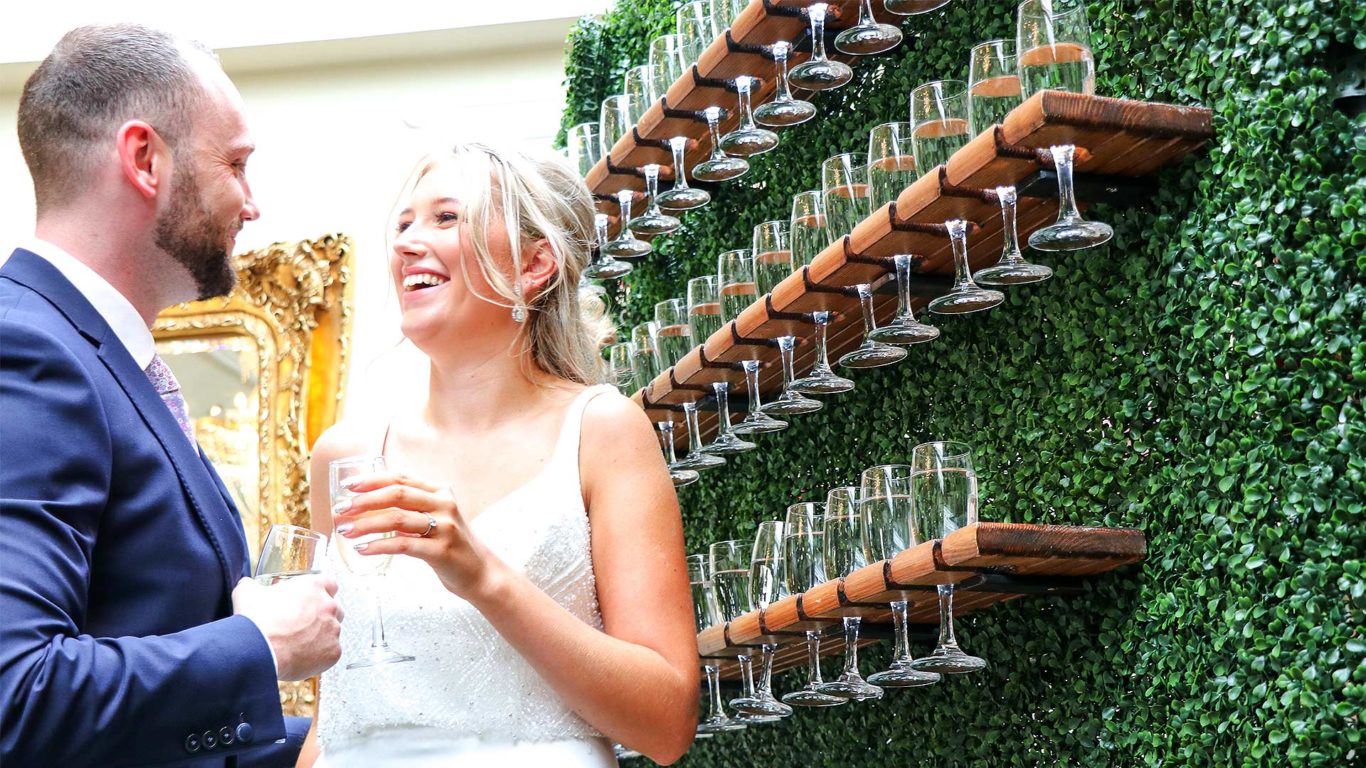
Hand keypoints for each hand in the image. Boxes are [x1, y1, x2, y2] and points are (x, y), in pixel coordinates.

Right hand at [232, 574, 342, 680]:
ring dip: (320, 636)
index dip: (320, 591)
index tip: (311, 599)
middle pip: (333, 608)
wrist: (257, 651)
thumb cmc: (256, 622)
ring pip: (332, 631)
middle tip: (302, 624)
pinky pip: (331, 653)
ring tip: (298, 643)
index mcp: (313, 587)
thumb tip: (247, 586)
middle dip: (321, 615)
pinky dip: (319, 656)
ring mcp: (333, 630)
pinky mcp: (333, 652)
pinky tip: (301, 657)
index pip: (329, 583)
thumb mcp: (247, 594)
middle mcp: (328, 606)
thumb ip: (251, 586)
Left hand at [333, 472, 502, 602]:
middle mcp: (445, 505)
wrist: (481, 574)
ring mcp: (445, 527)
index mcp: (440, 492)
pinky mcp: (441, 550)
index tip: (348, 485)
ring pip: (397, 519)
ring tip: (346, 531)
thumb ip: (413, 508)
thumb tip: (370, 504)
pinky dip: (379, 546)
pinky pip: (403, 545)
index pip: (401, 479)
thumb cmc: (453, 546)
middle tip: (341, 509)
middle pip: (397, 494)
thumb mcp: (437, 518)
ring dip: (366, 524)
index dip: (372, 480)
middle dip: (364, 501)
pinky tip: (363, 550)